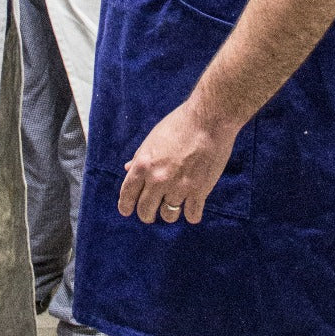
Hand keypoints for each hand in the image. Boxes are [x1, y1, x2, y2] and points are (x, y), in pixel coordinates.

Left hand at [118, 101, 236, 225]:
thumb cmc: (179, 124)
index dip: (125, 206)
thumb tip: (128, 169)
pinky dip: (191, 214)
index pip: (127, 195)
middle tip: (152, 211)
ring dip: (170, 212)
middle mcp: (158, 179)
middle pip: (145, 211)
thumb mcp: (153, 138)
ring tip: (175, 205)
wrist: (209, 119)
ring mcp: (179, 187)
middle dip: (147, 214)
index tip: (128, 211)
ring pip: (168, 216)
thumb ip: (140, 156)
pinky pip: (191, 215)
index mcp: (143, 165)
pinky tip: (193, 207)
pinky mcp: (199, 191)